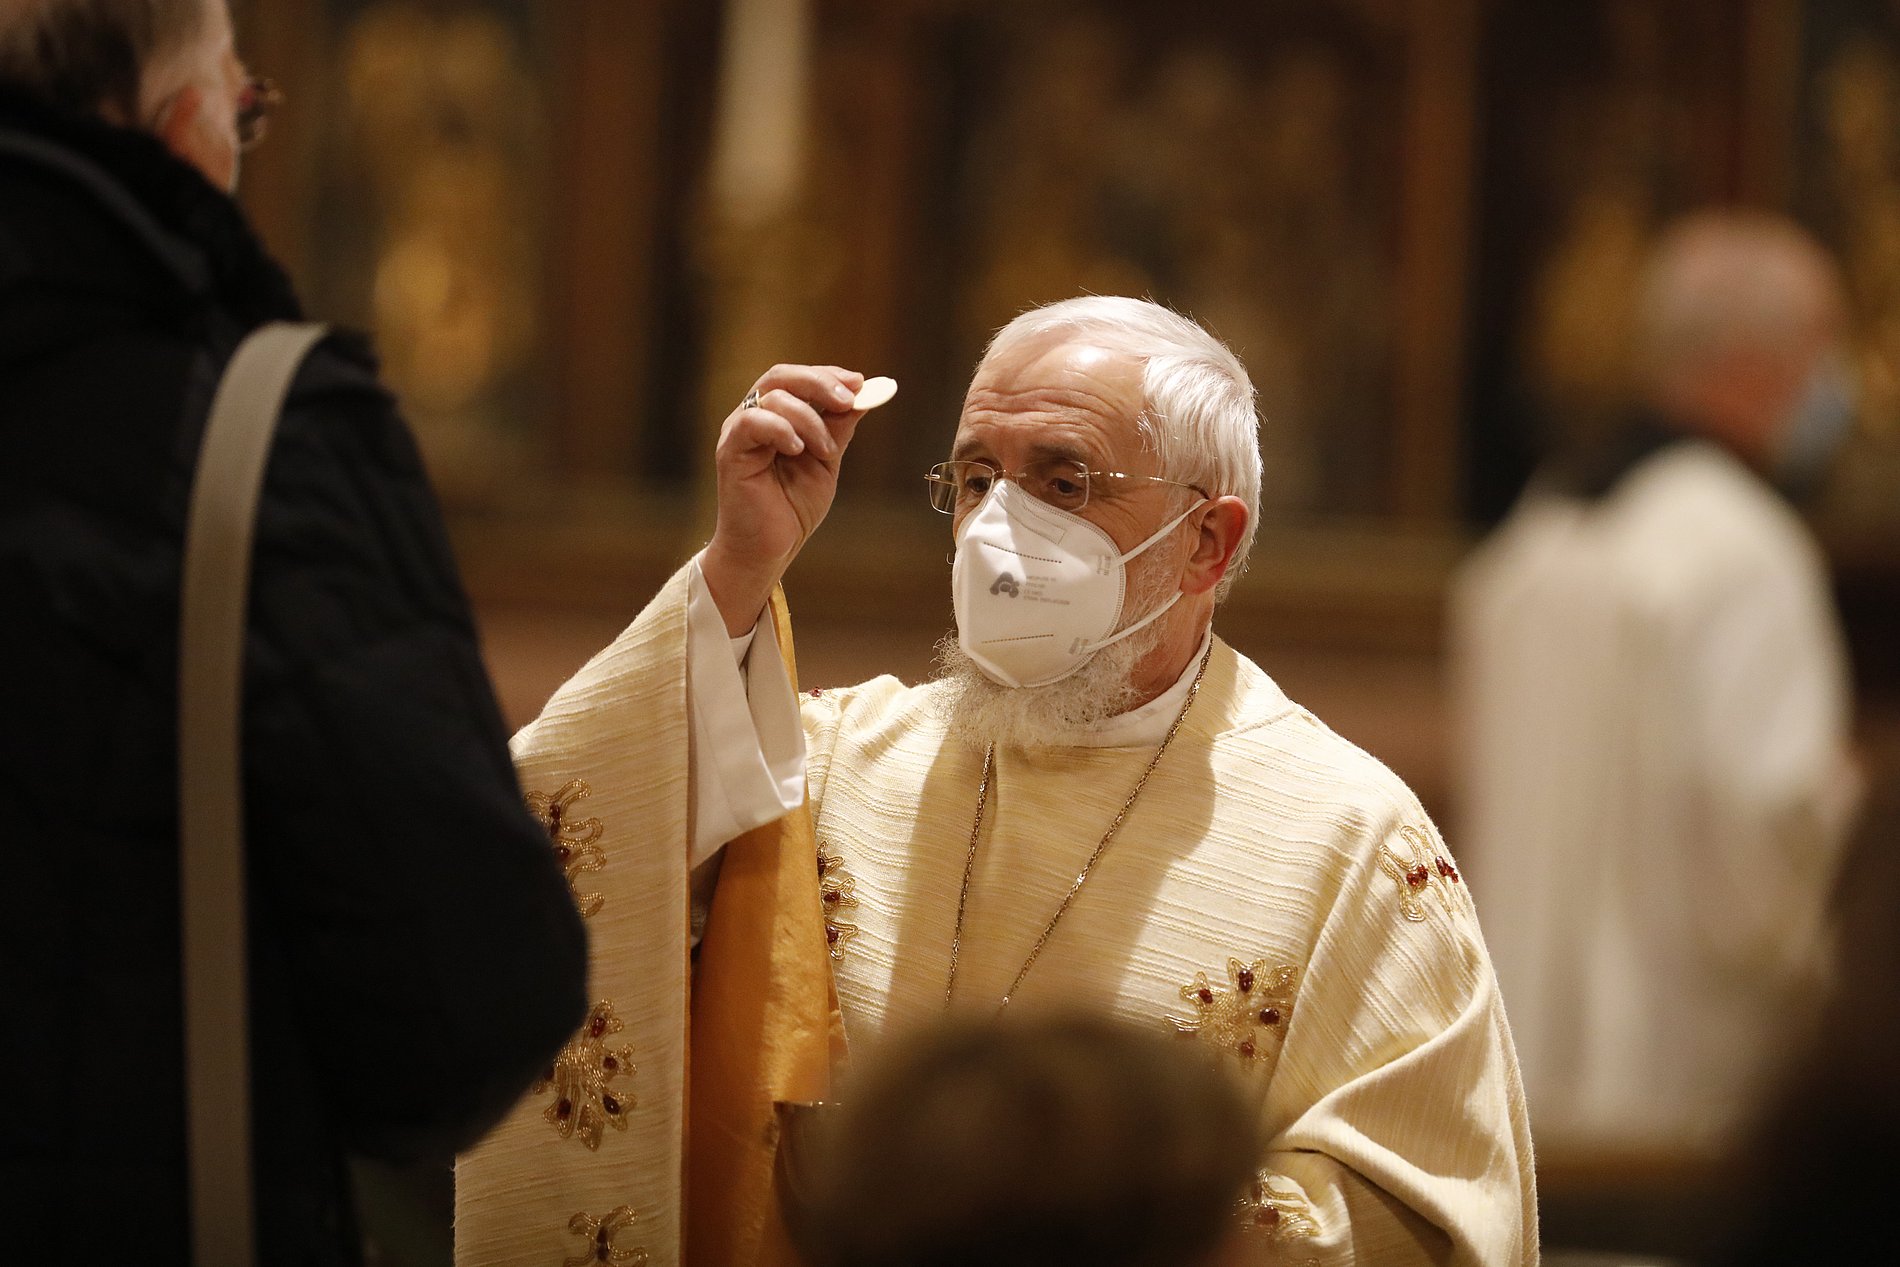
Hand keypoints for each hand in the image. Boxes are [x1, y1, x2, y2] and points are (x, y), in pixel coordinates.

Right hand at [703, 364, 867, 634]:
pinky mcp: (730, 452)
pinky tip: (797, 449)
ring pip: (773, 398)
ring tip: (826, 451)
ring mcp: (739, 432)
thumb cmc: (793, 508)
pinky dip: (780, 428)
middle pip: (781, 376)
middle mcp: (754, 417)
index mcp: (776, 416)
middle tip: (848, 400)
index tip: (860, 383)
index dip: (828, 375)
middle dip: (820, 383)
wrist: (769, 549)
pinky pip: (752, 422)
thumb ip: (837, 429)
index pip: (798, 379)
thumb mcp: (826, 462)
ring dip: (809, 419)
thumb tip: (863, 397)